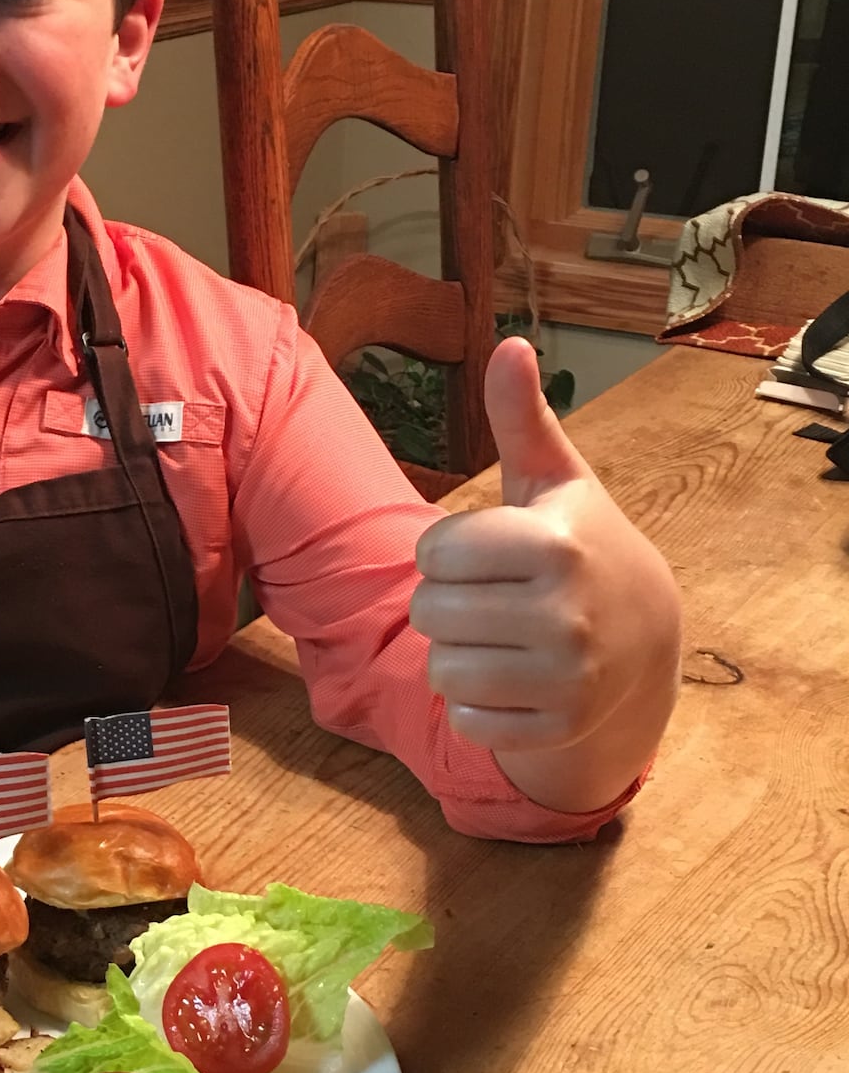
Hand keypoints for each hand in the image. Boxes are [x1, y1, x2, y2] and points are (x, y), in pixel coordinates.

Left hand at [410, 339, 679, 805]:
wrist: (646, 641)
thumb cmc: (579, 545)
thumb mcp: (554, 481)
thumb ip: (522, 418)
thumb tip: (507, 344)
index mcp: (554, 544)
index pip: (431, 554)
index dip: (445, 552)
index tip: (487, 552)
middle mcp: (565, 614)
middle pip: (426, 613)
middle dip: (446, 602)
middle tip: (494, 597)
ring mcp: (567, 679)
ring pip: (440, 672)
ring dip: (456, 656)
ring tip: (503, 638)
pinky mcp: (558, 728)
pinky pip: (465, 722)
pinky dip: (476, 706)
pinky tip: (515, 680)